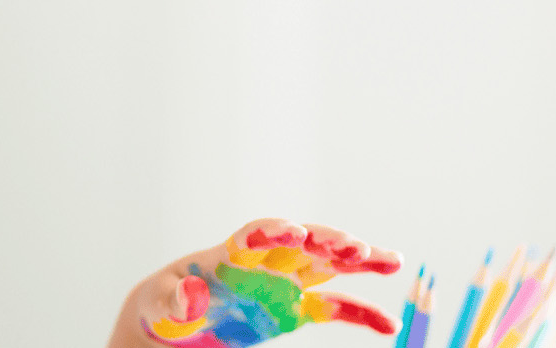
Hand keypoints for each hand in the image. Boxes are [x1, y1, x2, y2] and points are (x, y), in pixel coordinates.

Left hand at [111, 219, 402, 347]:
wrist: (172, 323)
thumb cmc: (163, 305)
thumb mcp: (162, 304)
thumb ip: (179, 300)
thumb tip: (192, 295)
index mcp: (229, 255)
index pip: (256, 236)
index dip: (275, 232)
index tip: (295, 231)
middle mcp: (263, 264)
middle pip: (303, 244)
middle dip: (329, 241)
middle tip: (357, 246)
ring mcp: (283, 285)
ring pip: (328, 266)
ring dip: (359, 261)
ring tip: (393, 261)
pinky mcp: (293, 310)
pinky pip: (333, 309)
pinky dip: (360, 315)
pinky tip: (388, 325)